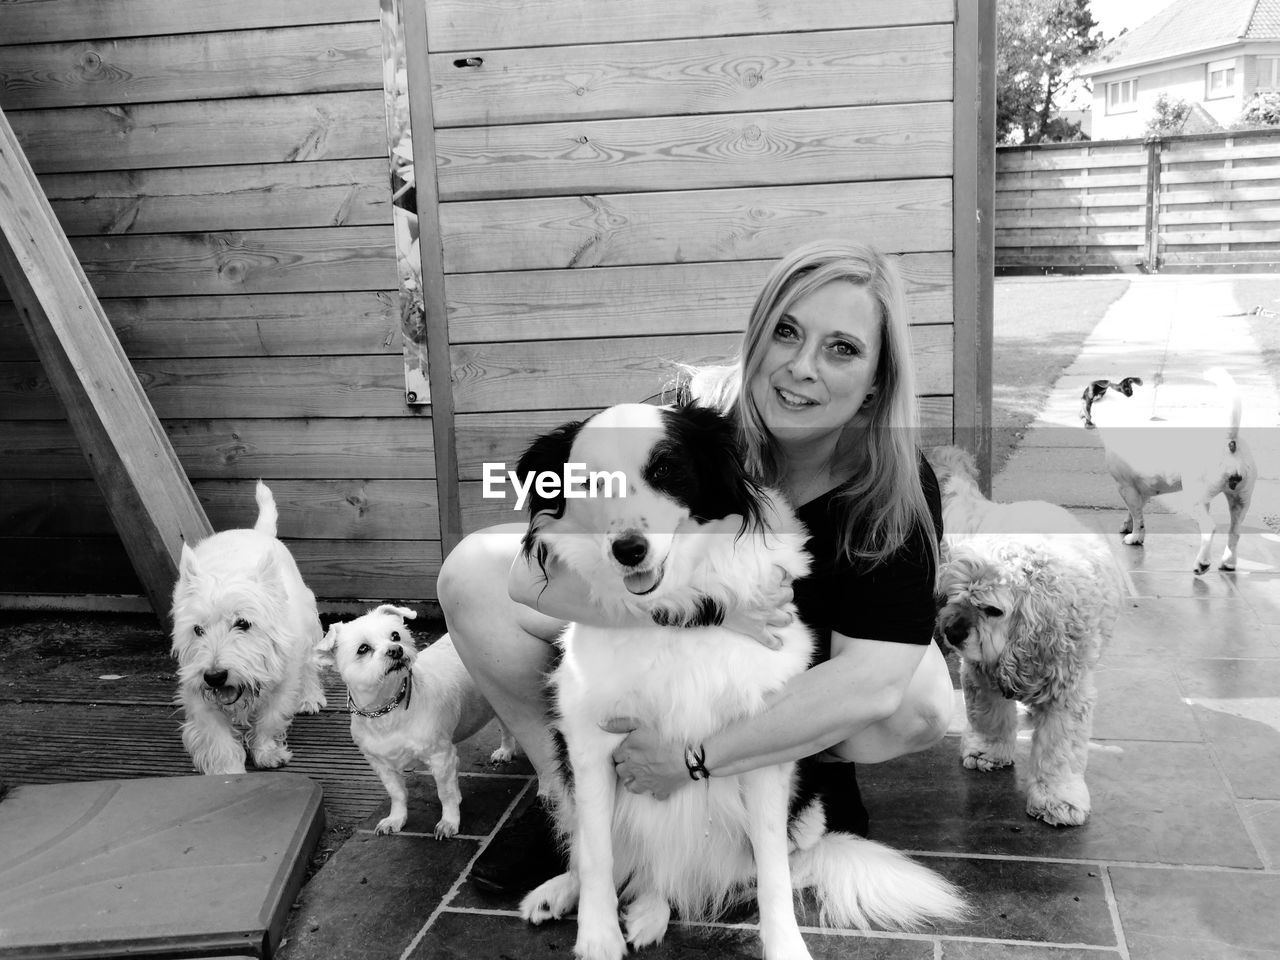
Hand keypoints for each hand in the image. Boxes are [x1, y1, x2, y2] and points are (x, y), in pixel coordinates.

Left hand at [601, 717, 688, 799]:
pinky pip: (654, 795)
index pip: (615, 756)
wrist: (688, 755)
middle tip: (632, 762)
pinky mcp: (659, 789)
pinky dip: (655, 791)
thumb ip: (621, 724)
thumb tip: (601, 725)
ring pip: (632, 787)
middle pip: (621, 772)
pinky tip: (658, 785)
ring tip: (639, 776)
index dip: (621, 753)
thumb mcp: (642, 724)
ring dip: (633, 782)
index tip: (626, 751)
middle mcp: (634, 769)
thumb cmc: (666, 736)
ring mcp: (646, 782)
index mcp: (628, 752)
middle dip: (624, 767)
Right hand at [673, 516, 795, 650]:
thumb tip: (732, 516)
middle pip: (789, 595)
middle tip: (778, 594)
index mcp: (768, 578)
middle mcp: (772, 596)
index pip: (784, 574)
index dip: (781, 574)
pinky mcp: (756, 630)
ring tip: (784, 616)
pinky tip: (777, 643)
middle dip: (784, 594)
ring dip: (785, 616)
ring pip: (786, 617)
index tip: (778, 574)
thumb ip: (730, 531)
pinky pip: (770, 639)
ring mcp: (765, 615)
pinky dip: (774, 642)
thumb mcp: (724, 548)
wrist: (709, 601)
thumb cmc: (718, 576)